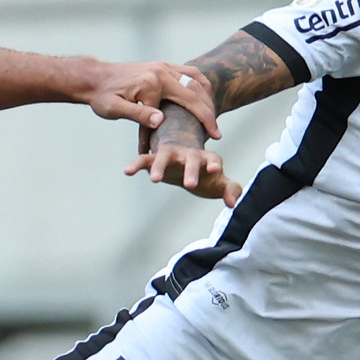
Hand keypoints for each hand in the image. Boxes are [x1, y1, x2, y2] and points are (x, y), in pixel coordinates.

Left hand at [82, 62, 220, 138]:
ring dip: (207, 98)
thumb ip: (138, 115)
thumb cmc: (102, 97)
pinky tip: (204, 99)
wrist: (93, 77)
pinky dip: (200, 85)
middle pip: (195, 92)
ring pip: (196, 79)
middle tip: (217, 133)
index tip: (213, 137)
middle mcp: (161, 71)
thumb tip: (160, 121)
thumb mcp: (115, 110)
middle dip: (209, 112)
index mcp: (152, 84)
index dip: (202, 122)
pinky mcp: (161, 66)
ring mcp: (163, 66)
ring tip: (212, 117)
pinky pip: (188, 73)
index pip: (185, 105)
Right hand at [124, 143, 242, 207]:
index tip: (216, 169)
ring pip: (165, 157)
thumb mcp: (220, 181)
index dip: (214, 163)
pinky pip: (145, 160)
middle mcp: (189, 154)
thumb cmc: (205, 172)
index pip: (213, 159)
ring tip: (154, 181)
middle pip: (191, 160)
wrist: (184, 156)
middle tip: (189, 184)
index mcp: (207, 158)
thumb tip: (233, 204)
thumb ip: (231, 190)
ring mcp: (172, 155)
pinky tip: (127, 171)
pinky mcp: (156, 158)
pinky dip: (136, 164)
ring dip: (160, 167)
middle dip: (191, 171)